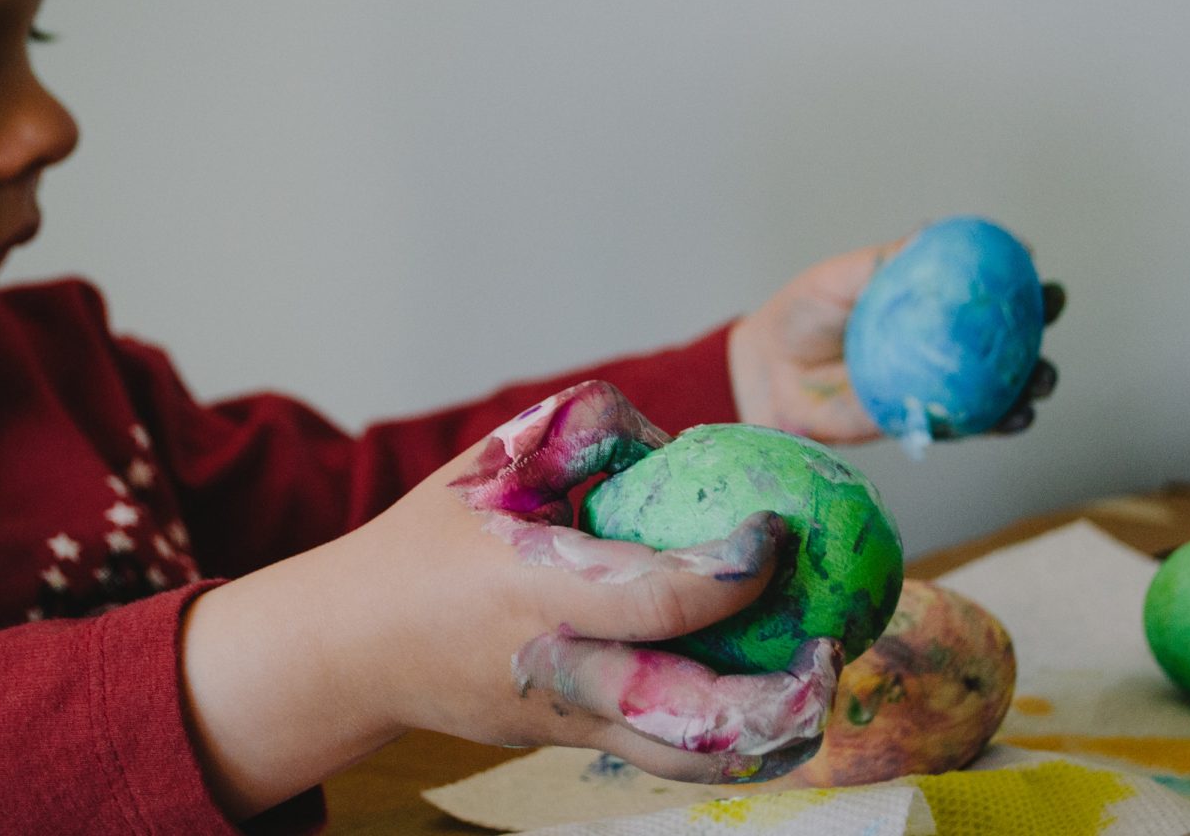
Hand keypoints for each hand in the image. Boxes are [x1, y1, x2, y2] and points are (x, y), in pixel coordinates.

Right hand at [182, 381, 840, 818]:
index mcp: (535, 591)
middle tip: (831, 645)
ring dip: (770, 737)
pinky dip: (733, 745)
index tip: (773, 531)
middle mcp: (559, 669)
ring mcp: (569, 722)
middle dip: (776, 696)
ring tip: (823, 689)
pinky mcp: (575, 746)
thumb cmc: (432, 541)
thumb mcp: (495, 461)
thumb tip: (685, 438)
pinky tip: (782, 711)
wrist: (358, 646)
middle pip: (688, 714)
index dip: (731, 572)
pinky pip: (668, 758)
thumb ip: (588, 431)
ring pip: (687, 759)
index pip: (656, 601)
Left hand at [728, 239, 1064, 442]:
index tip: (1032, 262)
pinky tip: (1015, 418)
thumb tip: (930, 235)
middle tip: (1047, 315)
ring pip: (1001, 383)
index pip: (986, 283)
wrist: (771, 371)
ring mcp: (938, 381)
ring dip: (1032, 382)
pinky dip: (998, 423)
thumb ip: (885, 262)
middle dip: (1039, 326)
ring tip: (1041, 379)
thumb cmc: (806, 313)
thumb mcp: (841, 278)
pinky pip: (971, 424)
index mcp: (930, 299)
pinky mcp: (926, 420)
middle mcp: (943, 339)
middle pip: (1008, 333)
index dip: (1016, 272)